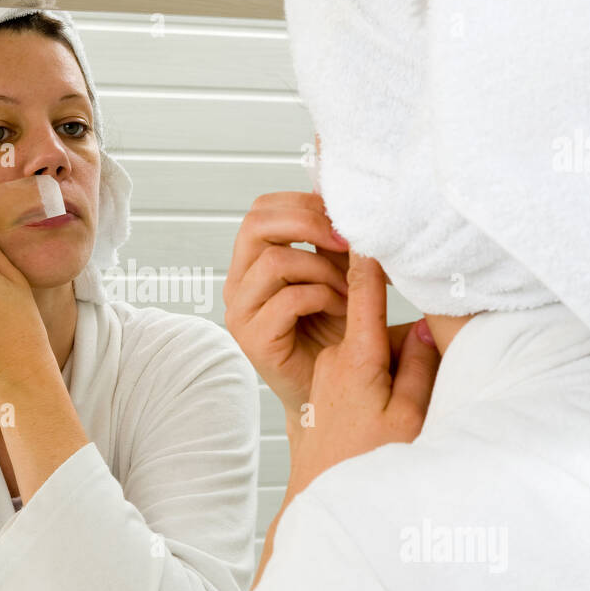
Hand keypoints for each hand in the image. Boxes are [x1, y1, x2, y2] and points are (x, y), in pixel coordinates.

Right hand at [223, 192, 349, 419]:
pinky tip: (341, 311)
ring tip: (349, 290)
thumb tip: (347, 200)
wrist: (334, 389)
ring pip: (273, 260)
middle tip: (347, 241)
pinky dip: (322, 297)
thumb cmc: (337, 330)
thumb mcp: (338, 274)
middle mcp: (239, 282)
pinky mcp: (252, 338)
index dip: (303, 203)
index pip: (261, 209)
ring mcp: (241, 310)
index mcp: (253, 260)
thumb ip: (332, 242)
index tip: (342, 218)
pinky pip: (287, 299)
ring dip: (322, 269)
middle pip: (255, 224)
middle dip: (308, 223)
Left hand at [289, 253, 441, 490]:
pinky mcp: (324, 388)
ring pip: (362, 341)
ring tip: (402, 374)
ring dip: (383, 343)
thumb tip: (425, 324)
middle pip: (367, 314)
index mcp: (357, 359)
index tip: (376, 221)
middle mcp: (335, 360)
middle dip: (388, 307)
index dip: (373, 254)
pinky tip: (384, 393)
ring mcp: (326, 373)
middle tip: (421, 313)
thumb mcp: (409, 417)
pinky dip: (371, 362)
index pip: (365, 293)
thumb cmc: (371, 466)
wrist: (326, 503)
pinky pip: (354, 361)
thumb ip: (419, 367)